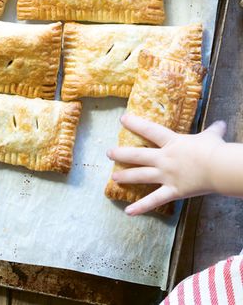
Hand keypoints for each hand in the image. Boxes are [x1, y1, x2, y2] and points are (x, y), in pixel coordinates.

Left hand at [107, 114, 226, 215]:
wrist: (219, 168)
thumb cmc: (214, 150)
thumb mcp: (211, 137)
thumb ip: (213, 130)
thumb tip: (221, 123)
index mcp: (172, 143)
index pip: (150, 130)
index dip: (135, 124)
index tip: (122, 119)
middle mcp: (164, 159)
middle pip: (138, 155)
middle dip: (122, 154)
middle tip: (109, 153)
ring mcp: (166, 175)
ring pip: (141, 175)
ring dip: (126, 176)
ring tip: (113, 177)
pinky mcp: (173, 191)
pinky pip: (154, 200)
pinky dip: (141, 207)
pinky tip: (128, 212)